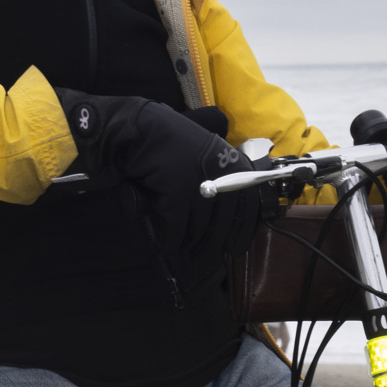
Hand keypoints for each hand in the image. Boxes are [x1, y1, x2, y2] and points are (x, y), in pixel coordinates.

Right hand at [52, 88, 234, 253]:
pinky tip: (167, 244)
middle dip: (213, 242)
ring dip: (190, 242)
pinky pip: (177, 225)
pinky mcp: (177, 190)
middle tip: (203, 255)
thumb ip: (216, 178)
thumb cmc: (167, 145)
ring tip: (182, 250)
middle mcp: (221, 170)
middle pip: (223, 220)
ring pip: (199, 226)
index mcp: (230, 161)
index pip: (248, 202)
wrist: (138, 131)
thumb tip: (221, 215)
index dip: (242, 228)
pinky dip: (171, 239)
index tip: (235, 247)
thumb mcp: (201, 156)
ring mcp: (199, 180)